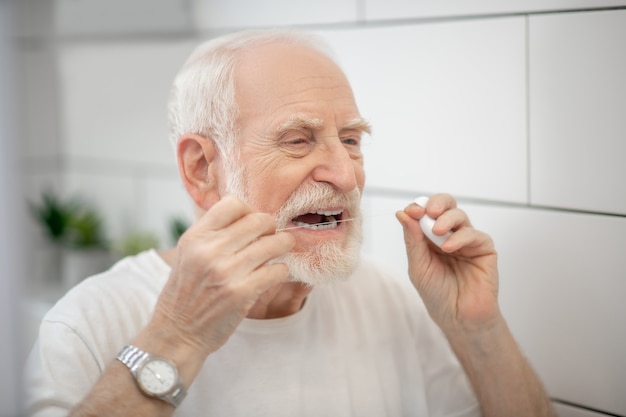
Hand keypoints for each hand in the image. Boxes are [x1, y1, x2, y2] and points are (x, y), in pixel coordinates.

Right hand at [151, 196, 294, 356]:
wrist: (176, 334)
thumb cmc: (185, 294)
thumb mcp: (187, 255)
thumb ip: (212, 235)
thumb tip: (247, 216)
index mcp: (195, 237)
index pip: (232, 204)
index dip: (249, 211)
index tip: (252, 224)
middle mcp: (209, 250)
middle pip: (258, 220)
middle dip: (271, 227)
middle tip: (273, 236)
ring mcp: (226, 271)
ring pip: (274, 243)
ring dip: (284, 244)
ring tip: (283, 248)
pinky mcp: (241, 293)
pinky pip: (277, 270)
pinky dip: (282, 271)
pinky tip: (276, 274)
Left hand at [396, 194, 499, 331]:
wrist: (458, 318)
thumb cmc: (437, 294)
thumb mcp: (418, 266)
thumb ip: (412, 240)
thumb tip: (403, 214)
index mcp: (430, 237)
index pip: (425, 212)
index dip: (419, 207)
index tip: (411, 211)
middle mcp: (449, 235)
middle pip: (446, 205)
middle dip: (437, 203)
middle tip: (428, 211)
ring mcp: (467, 241)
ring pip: (459, 216)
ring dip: (446, 220)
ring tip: (437, 232)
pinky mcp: (484, 249)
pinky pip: (474, 234)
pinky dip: (460, 237)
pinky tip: (449, 248)